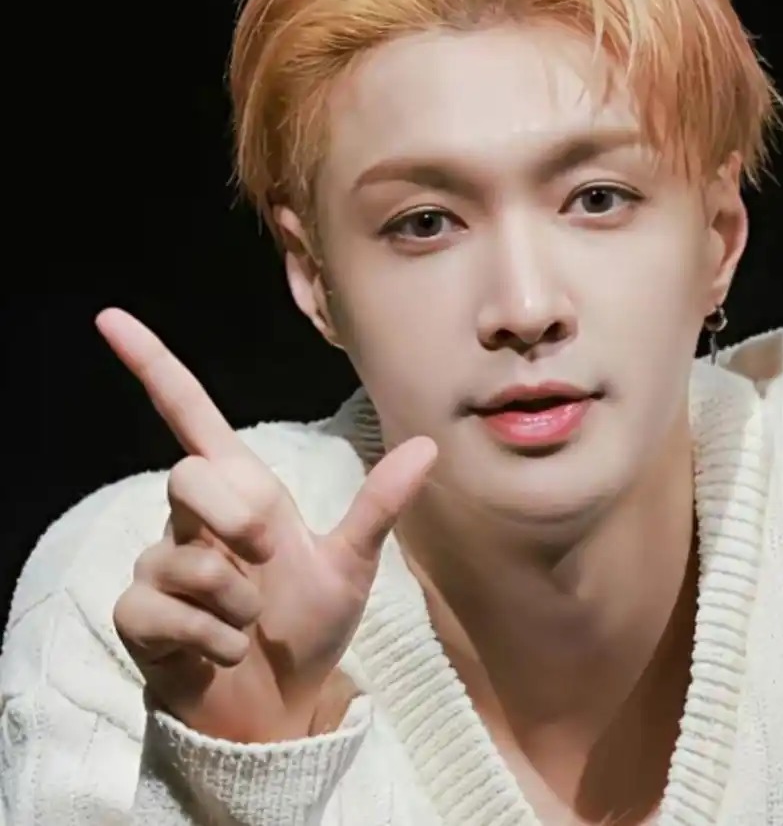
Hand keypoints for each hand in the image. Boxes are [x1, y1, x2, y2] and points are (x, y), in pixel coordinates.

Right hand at [102, 308, 435, 742]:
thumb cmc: (306, 627)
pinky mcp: (138, 616)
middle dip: (236, 518)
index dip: (153, 367)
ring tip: (252, 626)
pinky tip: (224, 652)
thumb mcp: (350, 565)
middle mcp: (193, 521)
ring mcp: (160, 566)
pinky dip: (211, 638)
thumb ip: (378, 506)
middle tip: (267, 559)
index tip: (111, 318)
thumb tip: (427, 445)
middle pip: (187, 474)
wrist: (278, 708)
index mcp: (244, 495)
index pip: (190, 417)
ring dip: (236, 601)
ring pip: (181, 555)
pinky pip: (165, 609)